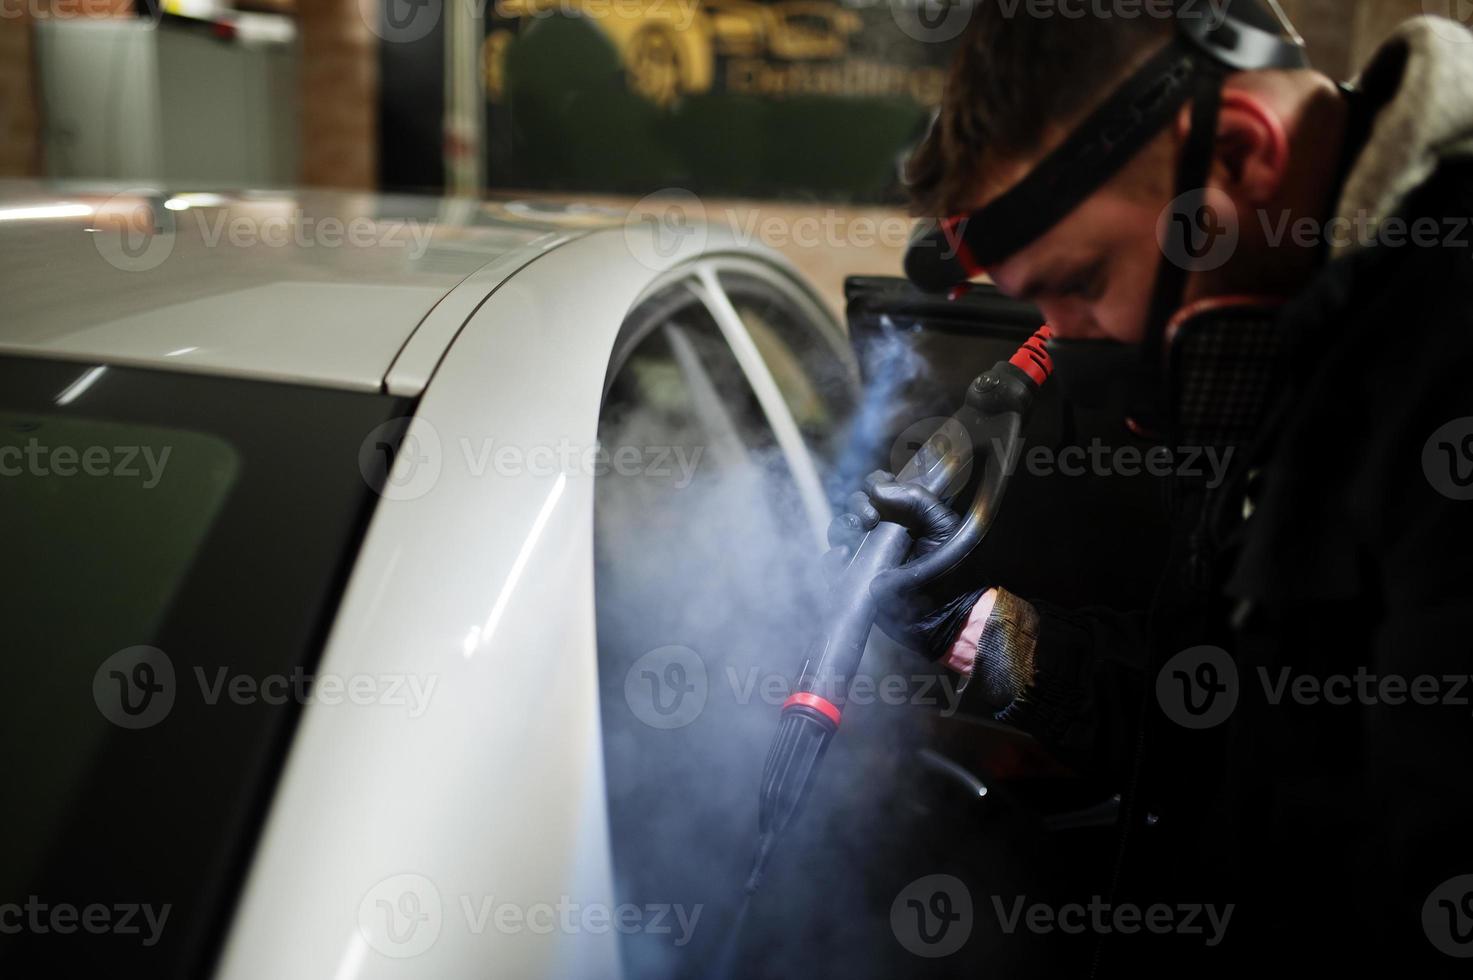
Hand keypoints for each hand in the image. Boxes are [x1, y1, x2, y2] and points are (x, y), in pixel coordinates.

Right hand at [824, 470, 980, 658]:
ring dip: (843, 525)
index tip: (878, 495)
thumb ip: (918, 500)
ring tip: (858, 533)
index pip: (878, 487)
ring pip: (840, 529)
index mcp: (903, 513)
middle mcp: (882, 530)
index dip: (873, 484)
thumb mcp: (943, 526)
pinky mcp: (856, 577)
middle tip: (871, 518)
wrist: (946, 613)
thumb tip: (878, 488)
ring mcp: (867, 553)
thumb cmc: (952, 568)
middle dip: (857, 504)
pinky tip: (844, 557)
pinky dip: (831, 558)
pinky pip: (832, 564)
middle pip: (854, 504)